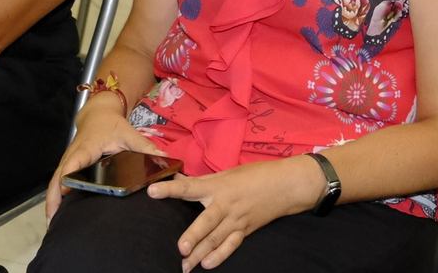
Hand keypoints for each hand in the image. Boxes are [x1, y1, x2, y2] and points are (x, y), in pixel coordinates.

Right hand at [45, 91, 167, 219]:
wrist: (97, 113)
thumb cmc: (112, 125)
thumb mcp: (129, 134)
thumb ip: (145, 147)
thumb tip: (164, 159)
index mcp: (86, 148)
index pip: (73, 163)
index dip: (68, 176)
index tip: (67, 190)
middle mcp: (72, 156)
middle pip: (57, 178)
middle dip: (55, 199)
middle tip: (55, 222)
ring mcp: (67, 161)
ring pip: (53, 183)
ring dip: (52, 203)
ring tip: (52, 225)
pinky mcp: (66, 166)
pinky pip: (56, 183)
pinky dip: (55, 198)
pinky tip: (57, 214)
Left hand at [147, 157, 326, 270]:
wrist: (285, 186)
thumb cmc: (254, 175)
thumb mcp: (226, 173)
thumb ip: (201, 181)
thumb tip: (176, 178)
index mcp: (218, 186)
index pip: (189, 187)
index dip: (170, 189)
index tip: (152, 191)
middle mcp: (226, 204)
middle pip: (207, 222)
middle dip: (193, 235)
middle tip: (181, 248)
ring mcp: (236, 219)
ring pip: (217, 238)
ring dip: (201, 253)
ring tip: (186, 265)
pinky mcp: (245, 230)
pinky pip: (231, 245)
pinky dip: (220, 255)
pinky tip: (209, 264)